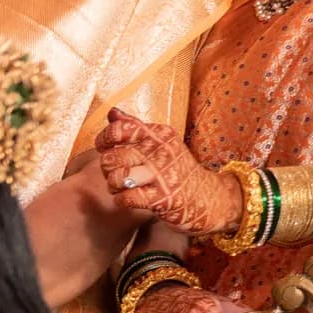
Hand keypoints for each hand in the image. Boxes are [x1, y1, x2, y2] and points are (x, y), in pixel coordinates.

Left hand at [96, 110, 242, 235]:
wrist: (208, 196)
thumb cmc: (174, 168)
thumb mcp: (160, 142)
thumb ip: (134, 127)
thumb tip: (112, 112)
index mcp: (159, 134)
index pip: (118, 129)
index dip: (104, 140)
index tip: (106, 148)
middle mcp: (161, 150)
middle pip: (112, 157)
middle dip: (107, 169)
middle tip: (117, 173)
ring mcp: (162, 174)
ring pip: (117, 177)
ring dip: (114, 186)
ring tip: (123, 186)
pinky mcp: (162, 197)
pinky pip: (126, 198)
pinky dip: (122, 200)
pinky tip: (130, 198)